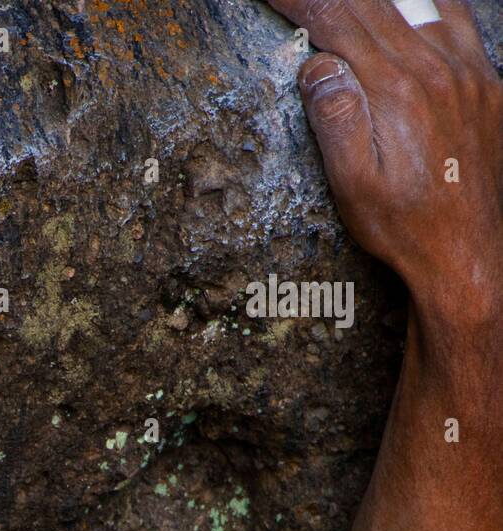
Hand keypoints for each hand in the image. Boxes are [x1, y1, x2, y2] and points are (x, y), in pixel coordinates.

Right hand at [269, 0, 502, 313]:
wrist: (470, 251)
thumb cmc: (404, 225)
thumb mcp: (352, 185)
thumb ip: (336, 120)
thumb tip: (317, 65)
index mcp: (396, 90)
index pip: (338, 21)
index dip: (300, 0)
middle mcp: (437, 68)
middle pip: (374, 4)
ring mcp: (469, 72)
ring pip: (418, 4)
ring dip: (376, 0)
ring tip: (346, 5)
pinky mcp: (487, 84)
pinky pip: (456, 21)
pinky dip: (425, 8)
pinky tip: (409, 12)